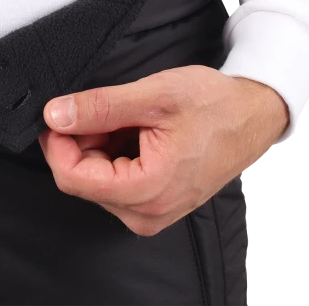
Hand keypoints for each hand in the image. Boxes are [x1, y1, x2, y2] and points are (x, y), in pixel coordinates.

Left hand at [39, 66, 287, 236]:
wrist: (253, 116)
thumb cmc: (215, 106)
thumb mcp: (154, 96)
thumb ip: (100, 107)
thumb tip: (55, 114)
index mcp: (148, 191)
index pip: (72, 178)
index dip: (56, 142)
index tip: (58, 113)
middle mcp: (145, 213)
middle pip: (80, 178)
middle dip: (80, 140)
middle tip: (106, 109)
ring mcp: (149, 213)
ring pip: (93, 179)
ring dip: (97, 145)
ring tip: (129, 120)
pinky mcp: (151, 204)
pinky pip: (111, 181)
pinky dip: (111, 152)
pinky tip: (133, 132)